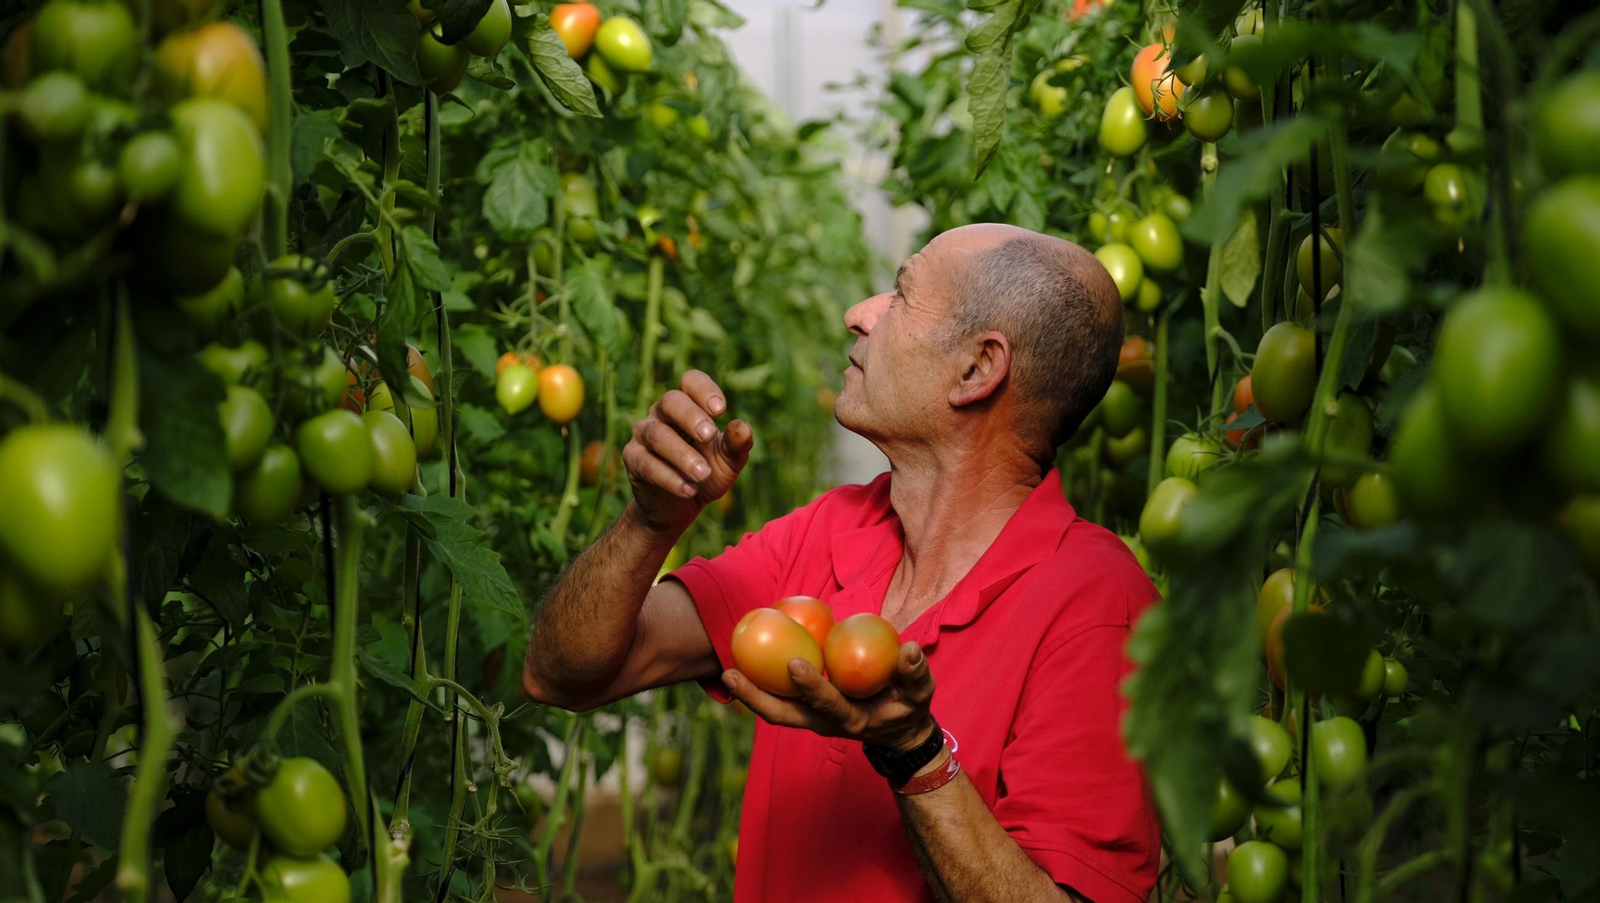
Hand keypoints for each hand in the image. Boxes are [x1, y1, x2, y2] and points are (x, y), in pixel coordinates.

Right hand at [623, 370, 752, 533]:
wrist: (680, 506)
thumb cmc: (706, 473)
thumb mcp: (728, 461)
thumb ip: (736, 444)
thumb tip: (743, 427)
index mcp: (688, 404)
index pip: (691, 381)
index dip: (704, 390)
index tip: (720, 410)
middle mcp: (662, 413)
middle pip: (671, 401)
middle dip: (690, 416)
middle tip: (708, 436)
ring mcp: (643, 434)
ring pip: (658, 435)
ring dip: (682, 454)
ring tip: (703, 474)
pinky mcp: (633, 459)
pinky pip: (647, 463)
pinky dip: (669, 478)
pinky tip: (689, 490)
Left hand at [722, 641, 936, 751]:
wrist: (899, 732)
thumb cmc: (910, 707)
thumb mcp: (921, 692)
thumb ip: (915, 673)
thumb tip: (910, 649)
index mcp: (852, 718)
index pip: (829, 705)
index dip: (812, 688)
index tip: (795, 664)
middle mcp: (824, 722)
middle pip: (783, 714)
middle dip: (756, 697)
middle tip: (731, 673)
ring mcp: (811, 718)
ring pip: (774, 709)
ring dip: (749, 693)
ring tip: (725, 670)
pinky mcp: (806, 710)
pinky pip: (778, 699)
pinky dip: (760, 684)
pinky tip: (744, 661)